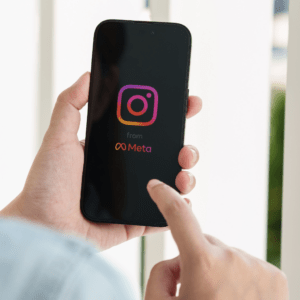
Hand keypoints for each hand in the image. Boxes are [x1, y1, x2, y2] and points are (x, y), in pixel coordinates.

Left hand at [0, 72, 201, 249]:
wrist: (42, 226)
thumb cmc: (47, 183)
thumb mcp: (58, 137)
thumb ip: (71, 104)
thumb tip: (89, 75)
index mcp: (115, 150)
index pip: (149, 129)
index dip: (170, 116)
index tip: (187, 104)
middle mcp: (127, 171)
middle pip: (165, 155)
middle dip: (185, 149)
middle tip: (185, 149)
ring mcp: (133, 196)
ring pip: (169, 183)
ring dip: (185, 177)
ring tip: (182, 175)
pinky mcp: (134, 220)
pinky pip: (161, 213)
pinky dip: (176, 208)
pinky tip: (183, 201)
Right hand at [145, 180, 288, 299]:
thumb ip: (162, 274)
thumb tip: (179, 259)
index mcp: (204, 267)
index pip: (179, 216)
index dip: (165, 198)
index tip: (157, 187)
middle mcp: (234, 261)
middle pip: (203, 243)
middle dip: (195, 260)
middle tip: (197, 293)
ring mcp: (258, 267)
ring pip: (225, 255)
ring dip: (218, 270)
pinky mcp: (275, 276)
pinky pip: (245, 265)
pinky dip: (238, 277)